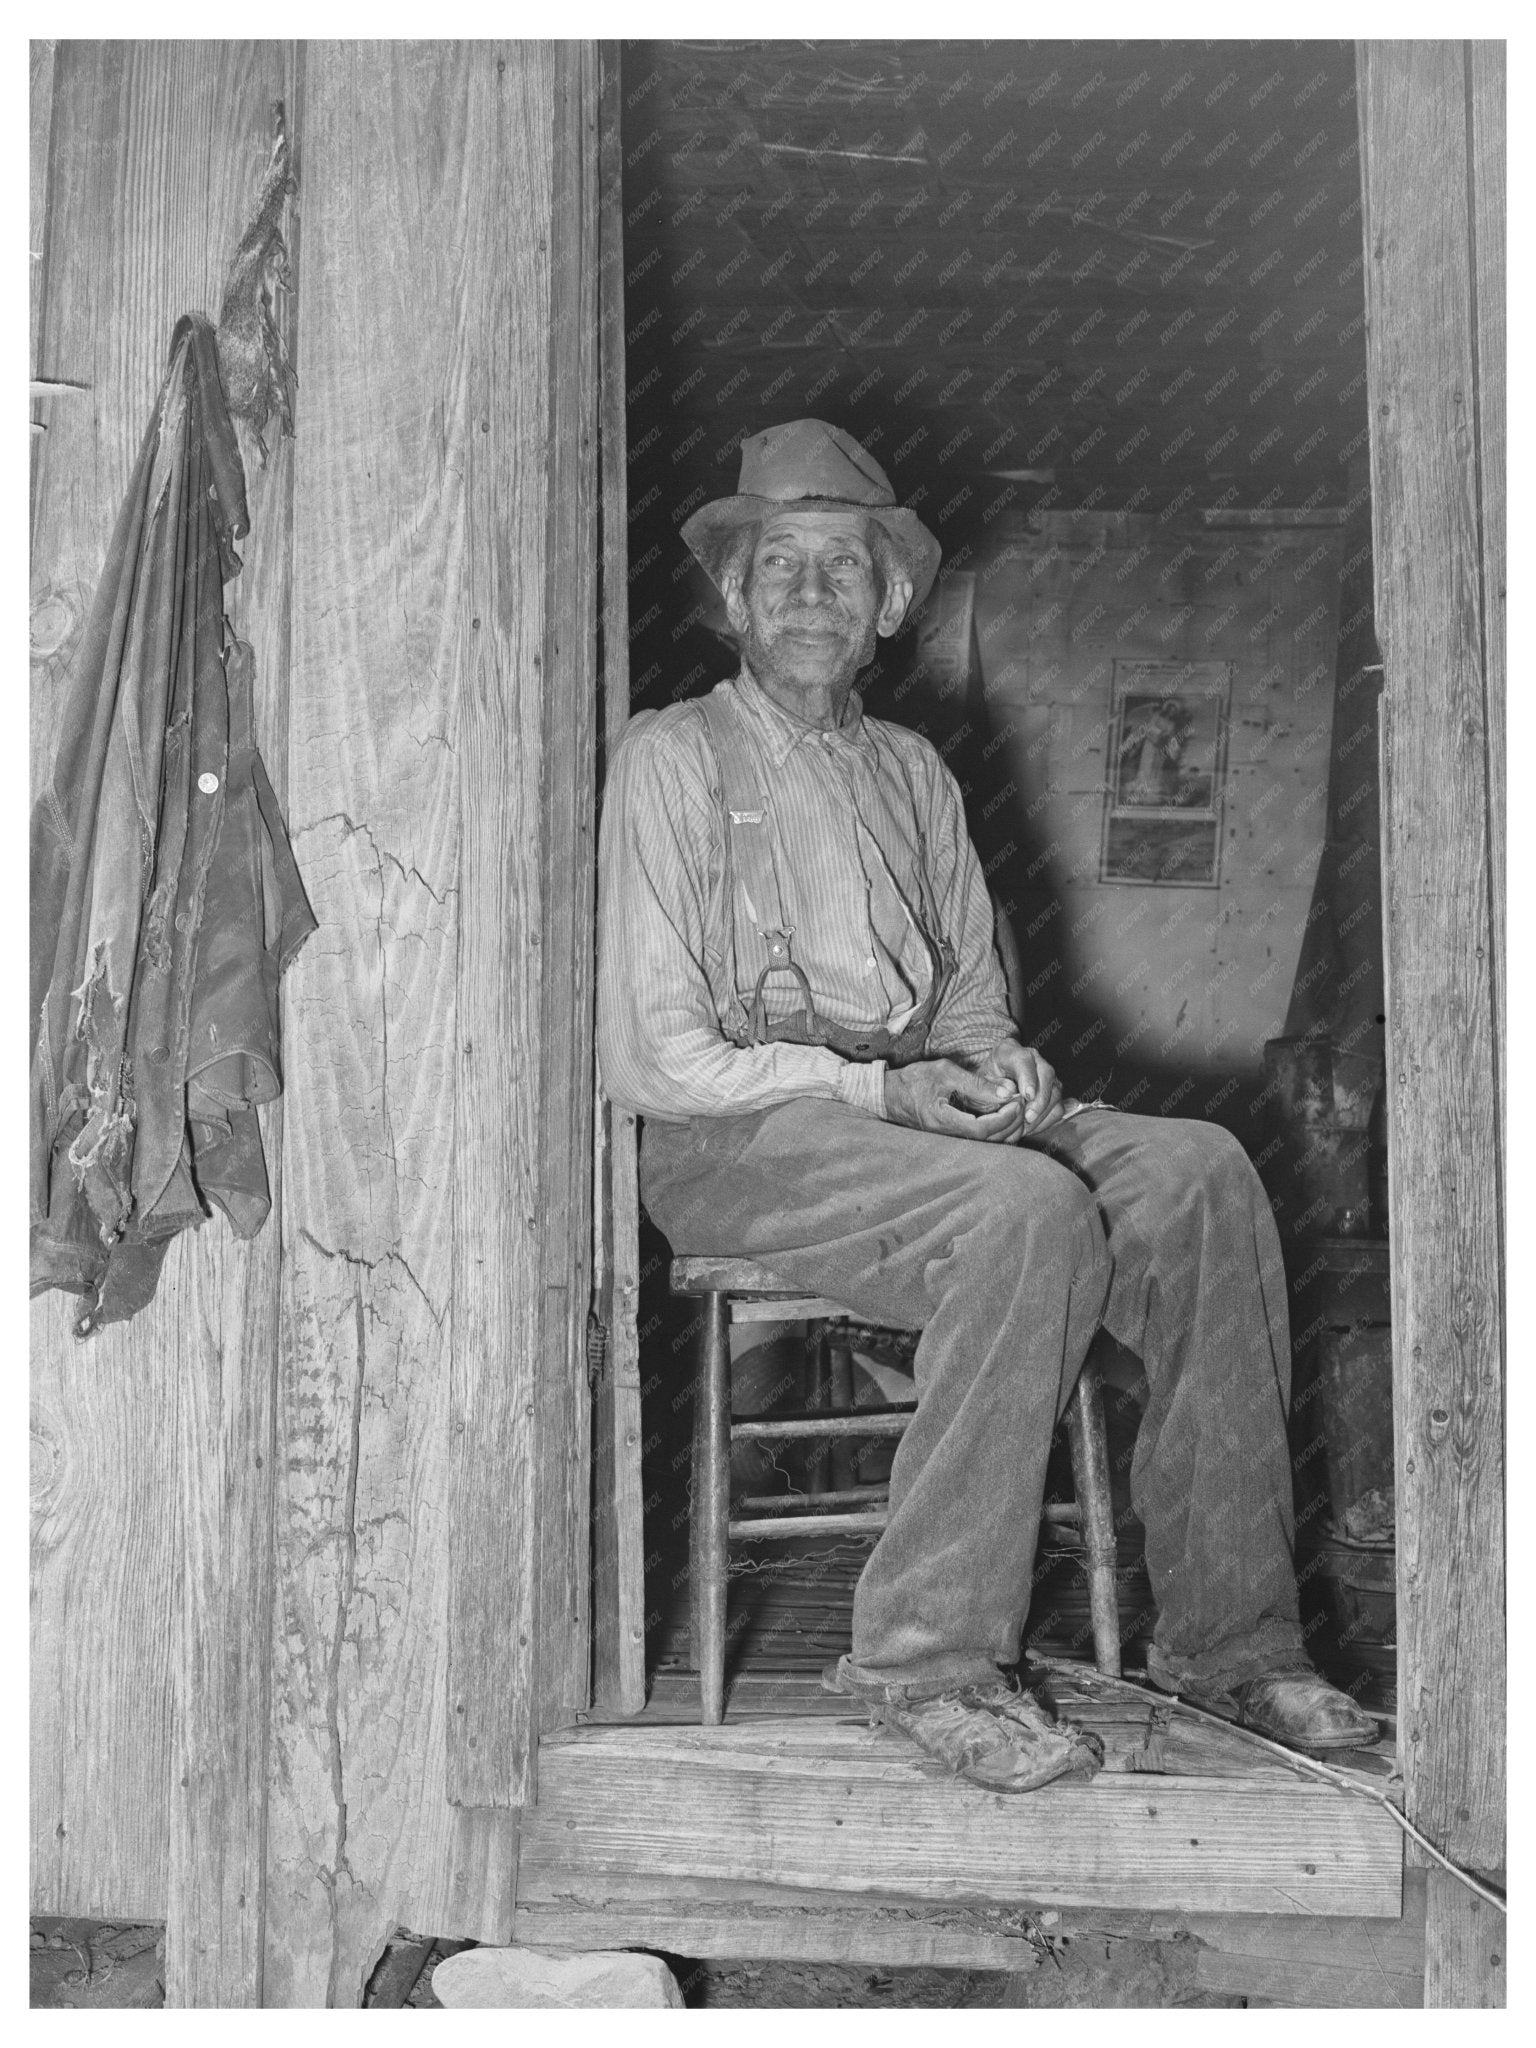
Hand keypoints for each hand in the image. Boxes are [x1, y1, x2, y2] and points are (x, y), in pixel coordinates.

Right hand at [883, 1058, 1028, 1142]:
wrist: (889, 1095)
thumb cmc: (914, 1080)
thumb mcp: (945, 1072)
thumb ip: (976, 1083)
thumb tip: (1006, 1091)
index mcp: (943, 1119)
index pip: (982, 1128)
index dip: (1004, 1117)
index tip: (1017, 1101)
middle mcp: (946, 1135)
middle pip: (987, 1139)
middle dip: (1010, 1122)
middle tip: (1022, 1102)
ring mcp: (949, 1139)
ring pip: (985, 1141)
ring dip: (1005, 1126)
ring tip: (1016, 1106)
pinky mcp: (952, 1137)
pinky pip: (978, 1138)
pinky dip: (995, 1127)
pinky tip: (1003, 1112)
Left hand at [973, 1040, 1071, 1136]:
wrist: (990, 1088)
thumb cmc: (982, 1085)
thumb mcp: (977, 1085)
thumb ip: (989, 1088)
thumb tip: (1008, 1093)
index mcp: (1008, 1051)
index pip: (1023, 1060)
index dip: (1028, 1078)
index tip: (1027, 1096)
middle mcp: (1031, 1059)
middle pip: (1046, 1074)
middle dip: (1040, 1099)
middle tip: (1028, 1117)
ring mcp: (1044, 1074)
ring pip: (1056, 1090)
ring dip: (1043, 1111)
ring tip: (1027, 1124)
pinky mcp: (1052, 1090)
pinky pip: (1058, 1105)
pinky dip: (1047, 1118)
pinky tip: (1032, 1125)